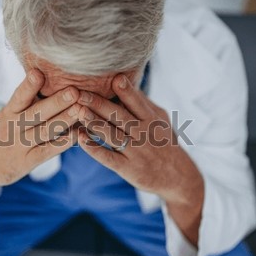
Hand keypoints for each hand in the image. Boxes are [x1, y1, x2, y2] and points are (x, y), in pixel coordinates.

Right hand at [0, 69, 80, 193]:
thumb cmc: (0, 134)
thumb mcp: (5, 115)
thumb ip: (24, 100)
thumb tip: (46, 74)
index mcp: (8, 112)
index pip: (19, 96)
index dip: (28, 85)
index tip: (38, 72)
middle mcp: (13, 127)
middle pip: (36, 113)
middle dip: (56, 102)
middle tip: (74, 91)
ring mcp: (21, 145)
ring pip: (45, 131)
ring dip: (65, 120)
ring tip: (81, 110)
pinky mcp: (27, 161)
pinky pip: (48, 151)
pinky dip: (63, 143)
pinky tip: (77, 134)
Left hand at [76, 75, 203, 244]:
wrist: (177, 177)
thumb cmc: (164, 143)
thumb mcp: (161, 121)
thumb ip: (143, 104)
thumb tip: (126, 83)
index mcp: (152, 119)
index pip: (137, 103)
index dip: (126, 91)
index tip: (114, 78)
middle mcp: (143, 134)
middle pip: (119, 116)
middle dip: (99, 104)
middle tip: (80, 93)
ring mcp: (135, 151)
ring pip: (112, 135)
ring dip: (94, 123)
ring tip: (78, 111)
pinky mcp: (127, 168)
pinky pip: (108, 157)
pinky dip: (94, 148)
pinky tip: (81, 138)